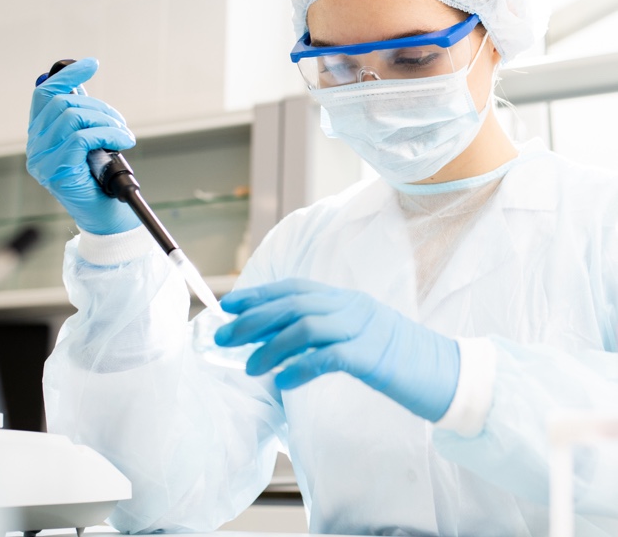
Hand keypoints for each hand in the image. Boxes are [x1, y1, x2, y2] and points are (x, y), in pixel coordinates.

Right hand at [27, 57, 140, 234]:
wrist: (107, 219)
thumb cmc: (101, 183)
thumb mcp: (91, 145)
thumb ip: (82, 120)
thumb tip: (80, 87)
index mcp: (40, 137)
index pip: (45, 95)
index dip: (68, 76)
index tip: (92, 64)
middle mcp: (35, 147)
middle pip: (62, 104)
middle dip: (99, 107)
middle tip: (120, 123)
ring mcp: (42, 160)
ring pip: (72, 117)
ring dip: (107, 121)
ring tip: (124, 135)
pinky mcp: (57, 171)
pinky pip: (81, 137)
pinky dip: (108, 134)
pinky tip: (124, 141)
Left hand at [216, 278, 459, 421]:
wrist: (447, 374)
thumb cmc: (398, 360)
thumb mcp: (359, 336)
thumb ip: (327, 332)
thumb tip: (281, 342)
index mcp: (347, 300)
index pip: (294, 289)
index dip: (259, 295)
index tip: (229, 306)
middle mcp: (352, 306)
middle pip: (293, 304)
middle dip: (253, 320)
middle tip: (224, 338)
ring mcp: (364, 329)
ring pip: (306, 327)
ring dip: (271, 347)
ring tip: (250, 368)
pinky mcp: (373, 357)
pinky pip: (328, 357)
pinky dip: (301, 368)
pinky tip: (283, 382)